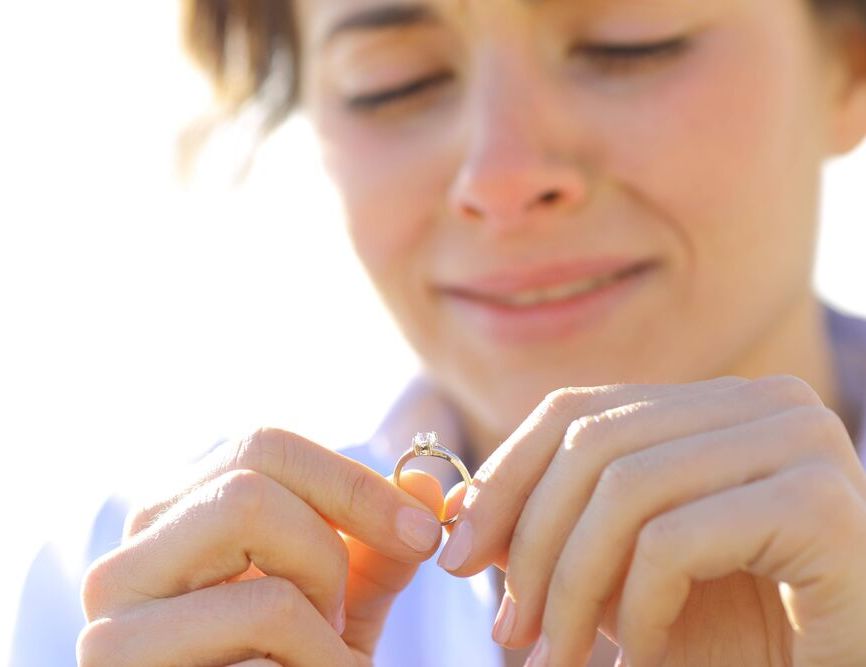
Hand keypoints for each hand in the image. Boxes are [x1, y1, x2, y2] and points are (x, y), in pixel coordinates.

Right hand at [77, 428, 444, 665]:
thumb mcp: (340, 610)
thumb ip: (377, 549)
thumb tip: (425, 481)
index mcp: (179, 526)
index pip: (264, 446)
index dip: (353, 480)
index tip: (424, 529)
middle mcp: (132, 551)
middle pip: (252, 469)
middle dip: (335, 527)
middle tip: (351, 605)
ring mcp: (116, 603)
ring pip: (247, 512)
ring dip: (322, 586)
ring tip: (322, 648)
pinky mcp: (119, 655)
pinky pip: (263, 607)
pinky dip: (320, 650)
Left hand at [438, 376, 865, 665]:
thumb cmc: (736, 632)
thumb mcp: (623, 570)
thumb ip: (555, 527)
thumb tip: (454, 511)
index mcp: (717, 403)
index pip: (577, 411)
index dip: (503, 478)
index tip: (459, 553)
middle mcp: (765, 403)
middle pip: (593, 445)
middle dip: (529, 543)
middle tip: (509, 630)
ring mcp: (800, 443)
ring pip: (624, 491)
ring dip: (570, 587)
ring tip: (557, 656)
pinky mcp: (819, 506)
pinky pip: (672, 541)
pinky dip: (635, 608)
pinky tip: (643, 652)